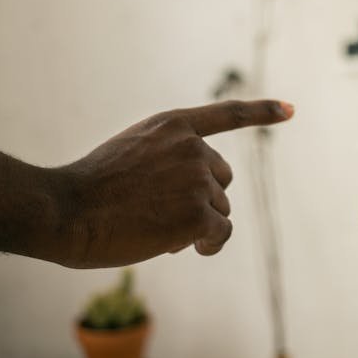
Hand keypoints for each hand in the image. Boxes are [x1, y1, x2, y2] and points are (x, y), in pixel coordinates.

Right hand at [57, 100, 293, 267]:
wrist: (65, 210)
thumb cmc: (88, 190)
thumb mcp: (129, 154)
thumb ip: (167, 160)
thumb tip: (204, 205)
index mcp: (172, 124)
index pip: (227, 114)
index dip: (262, 112)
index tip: (291, 109)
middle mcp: (191, 146)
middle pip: (221, 180)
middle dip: (200, 199)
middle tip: (159, 213)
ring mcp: (196, 179)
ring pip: (219, 210)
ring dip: (197, 225)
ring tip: (154, 228)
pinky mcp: (197, 214)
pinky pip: (220, 234)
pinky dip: (208, 245)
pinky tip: (185, 248)